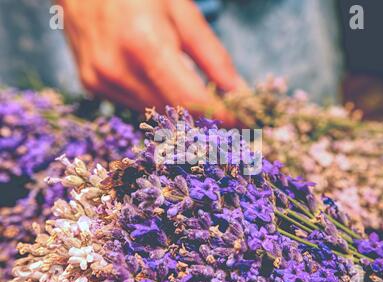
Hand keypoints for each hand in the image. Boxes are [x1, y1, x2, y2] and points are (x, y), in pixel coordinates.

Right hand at [57, 0, 244, 125]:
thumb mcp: (182, 11)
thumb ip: (212, 56)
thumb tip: (238, 92)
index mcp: (143, 44)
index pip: (190, 99)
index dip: (219, 115)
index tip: (242, 122)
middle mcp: (117, 69)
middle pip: (174, 112)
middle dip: (204, 115)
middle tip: (223, 108)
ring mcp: (100, 81)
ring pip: (155, 112)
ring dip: (179, 109)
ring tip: (192, 90)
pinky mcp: (92, 86)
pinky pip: (135, 105)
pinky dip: (155, 99)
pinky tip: (158, 80)